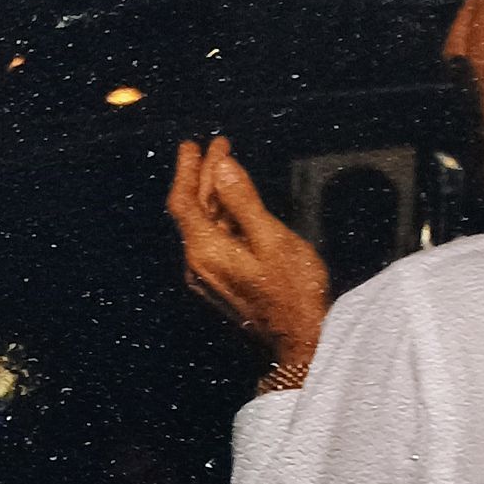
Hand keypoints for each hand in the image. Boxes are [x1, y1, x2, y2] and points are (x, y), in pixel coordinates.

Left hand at [167, 138, 329, 367]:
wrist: (299, 338)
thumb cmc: (293, 292)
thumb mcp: (271, 237)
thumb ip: (244, 201)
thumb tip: (224, 168)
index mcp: (206, 252)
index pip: (184, 202)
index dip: (187, 170)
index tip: (193, 145)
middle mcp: (199, 265)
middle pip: (193, 211)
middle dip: (204, 176)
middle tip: (217, 147)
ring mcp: (208, 275)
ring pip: (203, 225)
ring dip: (214, 193)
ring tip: (226, 166)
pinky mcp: (220, 281)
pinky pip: (213, 240)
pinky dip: (221, 215)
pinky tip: (233, 203)